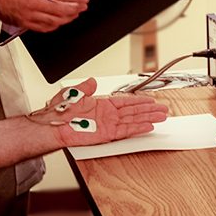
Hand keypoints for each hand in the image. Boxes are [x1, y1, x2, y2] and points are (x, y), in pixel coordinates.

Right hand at [0, 0, 87, 31]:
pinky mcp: (24, 23)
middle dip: (75, 9)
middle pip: (61, 10)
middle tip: (83, 7)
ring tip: (74, 14)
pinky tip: (58, 22)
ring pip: (54, 21)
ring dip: (67, 18)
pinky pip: (43, 28)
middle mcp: (33, 2)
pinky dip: (54, 26)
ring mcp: (29, 14)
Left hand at [27, 78, 167, 147]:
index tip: (150, 100)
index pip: (125, 101)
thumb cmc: (59, 111)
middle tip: (163, 109)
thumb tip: (91, 81)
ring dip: (147, 119)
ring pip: (132, 120)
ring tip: (161, 117)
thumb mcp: (73, 92)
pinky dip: (137, 128)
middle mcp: (106, 115)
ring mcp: (107, 125)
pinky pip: (125, 131)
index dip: (139, 101)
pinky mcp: (106, 134)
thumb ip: (85, 87)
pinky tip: (147, 126)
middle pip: (133, 111)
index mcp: (101, 104)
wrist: (52, 125)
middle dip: (148, 110)